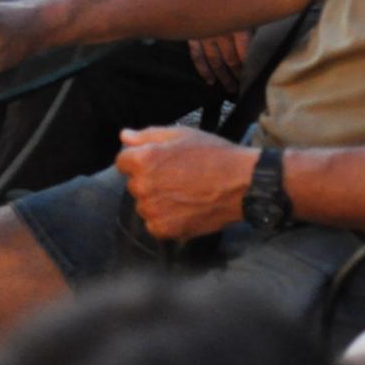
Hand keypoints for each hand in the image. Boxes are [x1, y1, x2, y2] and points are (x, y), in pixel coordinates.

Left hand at [115, 126, 258, 240]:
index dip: (141, 159)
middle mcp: (142, 186)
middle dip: (150, 179)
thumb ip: (148, 135)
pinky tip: (186, 207)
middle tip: (179, 175)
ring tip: (185, 192)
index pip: (122, 161)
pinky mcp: (163, 230)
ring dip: (157, 200)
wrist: (242, 184)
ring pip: (144, 204)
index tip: (161, 161)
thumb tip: (124, 136)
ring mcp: (152, 210)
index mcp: (144, 160)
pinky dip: (166, 218)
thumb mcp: (183, 135)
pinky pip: (154, 223)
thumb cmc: (214, 154)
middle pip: (134, 184)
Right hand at [187, 30, 252, 92]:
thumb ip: (251, 27)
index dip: (249, 68)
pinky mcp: (192, 35)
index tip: (254, 77)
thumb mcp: (248, 9)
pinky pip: (197, 57)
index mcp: (239, 26)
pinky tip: (210, 81)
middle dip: (238, 75)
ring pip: (215, 62)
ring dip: (223, 77)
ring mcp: (205, 35)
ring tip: (231, 88)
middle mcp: (222, 32)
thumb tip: (257, 46)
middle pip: (231, 60)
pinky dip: (204, 70)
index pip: (245, 55)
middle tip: (244, 86)